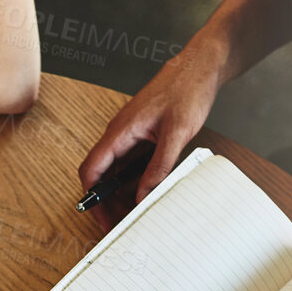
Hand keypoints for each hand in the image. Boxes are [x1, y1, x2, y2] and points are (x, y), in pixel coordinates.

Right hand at [78, 44, 222, 227]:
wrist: (200, 66)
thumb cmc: (187, 89)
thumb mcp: (177, 133)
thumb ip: (159, 167)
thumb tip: (143, 195)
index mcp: (120, 131)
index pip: (92, 170)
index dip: (93, 199)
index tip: (104, 219)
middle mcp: (120, 133)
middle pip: (101, 175)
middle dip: (106, 202)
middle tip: (120, 224)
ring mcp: (130, 134)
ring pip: (116, 171)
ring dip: (121, 193)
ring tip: (134, 214)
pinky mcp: (143, 135)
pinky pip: (132, 163)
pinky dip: (135, 181)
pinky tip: (147, 192)